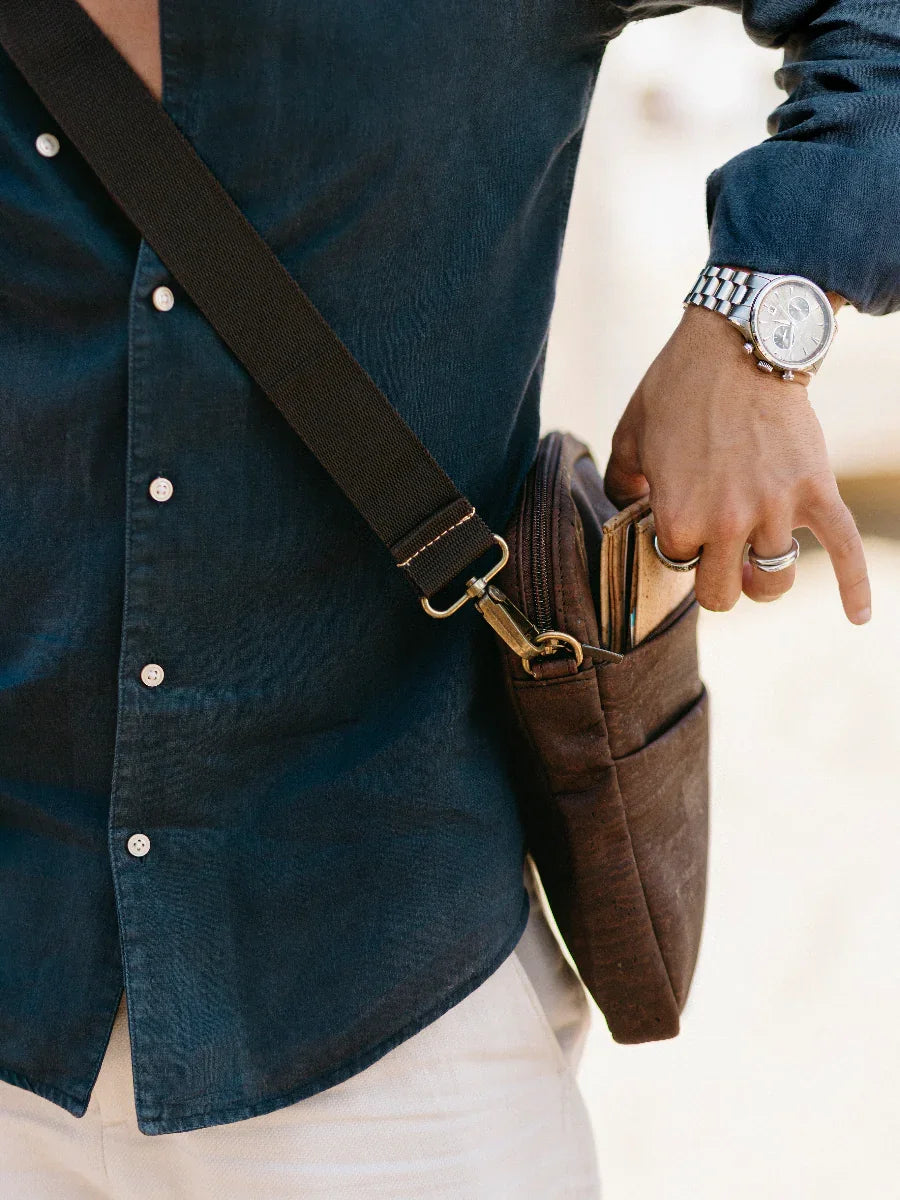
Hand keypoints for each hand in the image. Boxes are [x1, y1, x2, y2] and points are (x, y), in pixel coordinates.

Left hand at [603, 302, 870, 624]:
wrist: (740, 342)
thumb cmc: (678, 386)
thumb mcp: (631, 434)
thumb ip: (622, 481)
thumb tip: (625, 505)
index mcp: (677, 516)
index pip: (677, 566)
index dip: (678, 550)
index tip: (683, 529)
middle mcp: (726, 522)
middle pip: (723, 594)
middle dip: (717, 581)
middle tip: (717, 559)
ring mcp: (774, 509)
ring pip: (774, 582)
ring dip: (764, 579)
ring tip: (757, 566)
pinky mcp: (816, 490)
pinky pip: (844, 549)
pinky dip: (854, 586)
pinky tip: (857, 616)